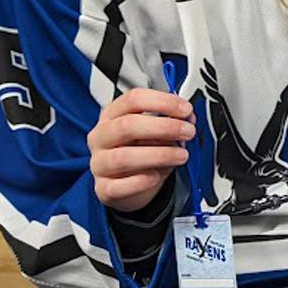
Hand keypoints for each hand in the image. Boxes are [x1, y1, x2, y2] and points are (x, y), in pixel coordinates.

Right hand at [88, 88, 194, 211]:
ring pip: (123, 157)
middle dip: (164, 127)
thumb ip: (171, 122)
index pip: (133, 99)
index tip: (185, 109)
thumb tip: (188, 118)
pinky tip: (156, 177)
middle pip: (127, 125)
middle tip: (188, 131)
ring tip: (181, 155)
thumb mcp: (155, 132)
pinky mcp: (103, 188)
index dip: (162, 102)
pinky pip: (119, 186)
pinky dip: (141, 182)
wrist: (128, 185)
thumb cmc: (140, 151)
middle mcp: (101, 137)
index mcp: (112, 115)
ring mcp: (99, 163)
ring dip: (159, 155)